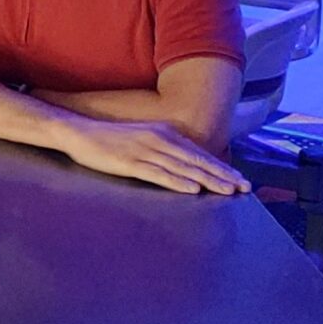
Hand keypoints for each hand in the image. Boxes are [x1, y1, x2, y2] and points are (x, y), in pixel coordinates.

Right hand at [56, 119, 248, 193]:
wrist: (78, 132)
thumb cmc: (110, 139)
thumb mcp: (143, 137)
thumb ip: (165, 149)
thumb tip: (188, 164)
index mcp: (164, 133)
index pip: (199, 153)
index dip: (221, 167)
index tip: (240, 180)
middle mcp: (159, 140)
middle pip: (196, 161)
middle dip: (222, 176)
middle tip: (244, 188)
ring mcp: (144, 151)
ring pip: (183, 168)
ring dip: (207, 180)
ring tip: (227, 191)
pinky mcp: (130, 163)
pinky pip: (158, 174)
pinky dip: (177, 181)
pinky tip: (191, 189)